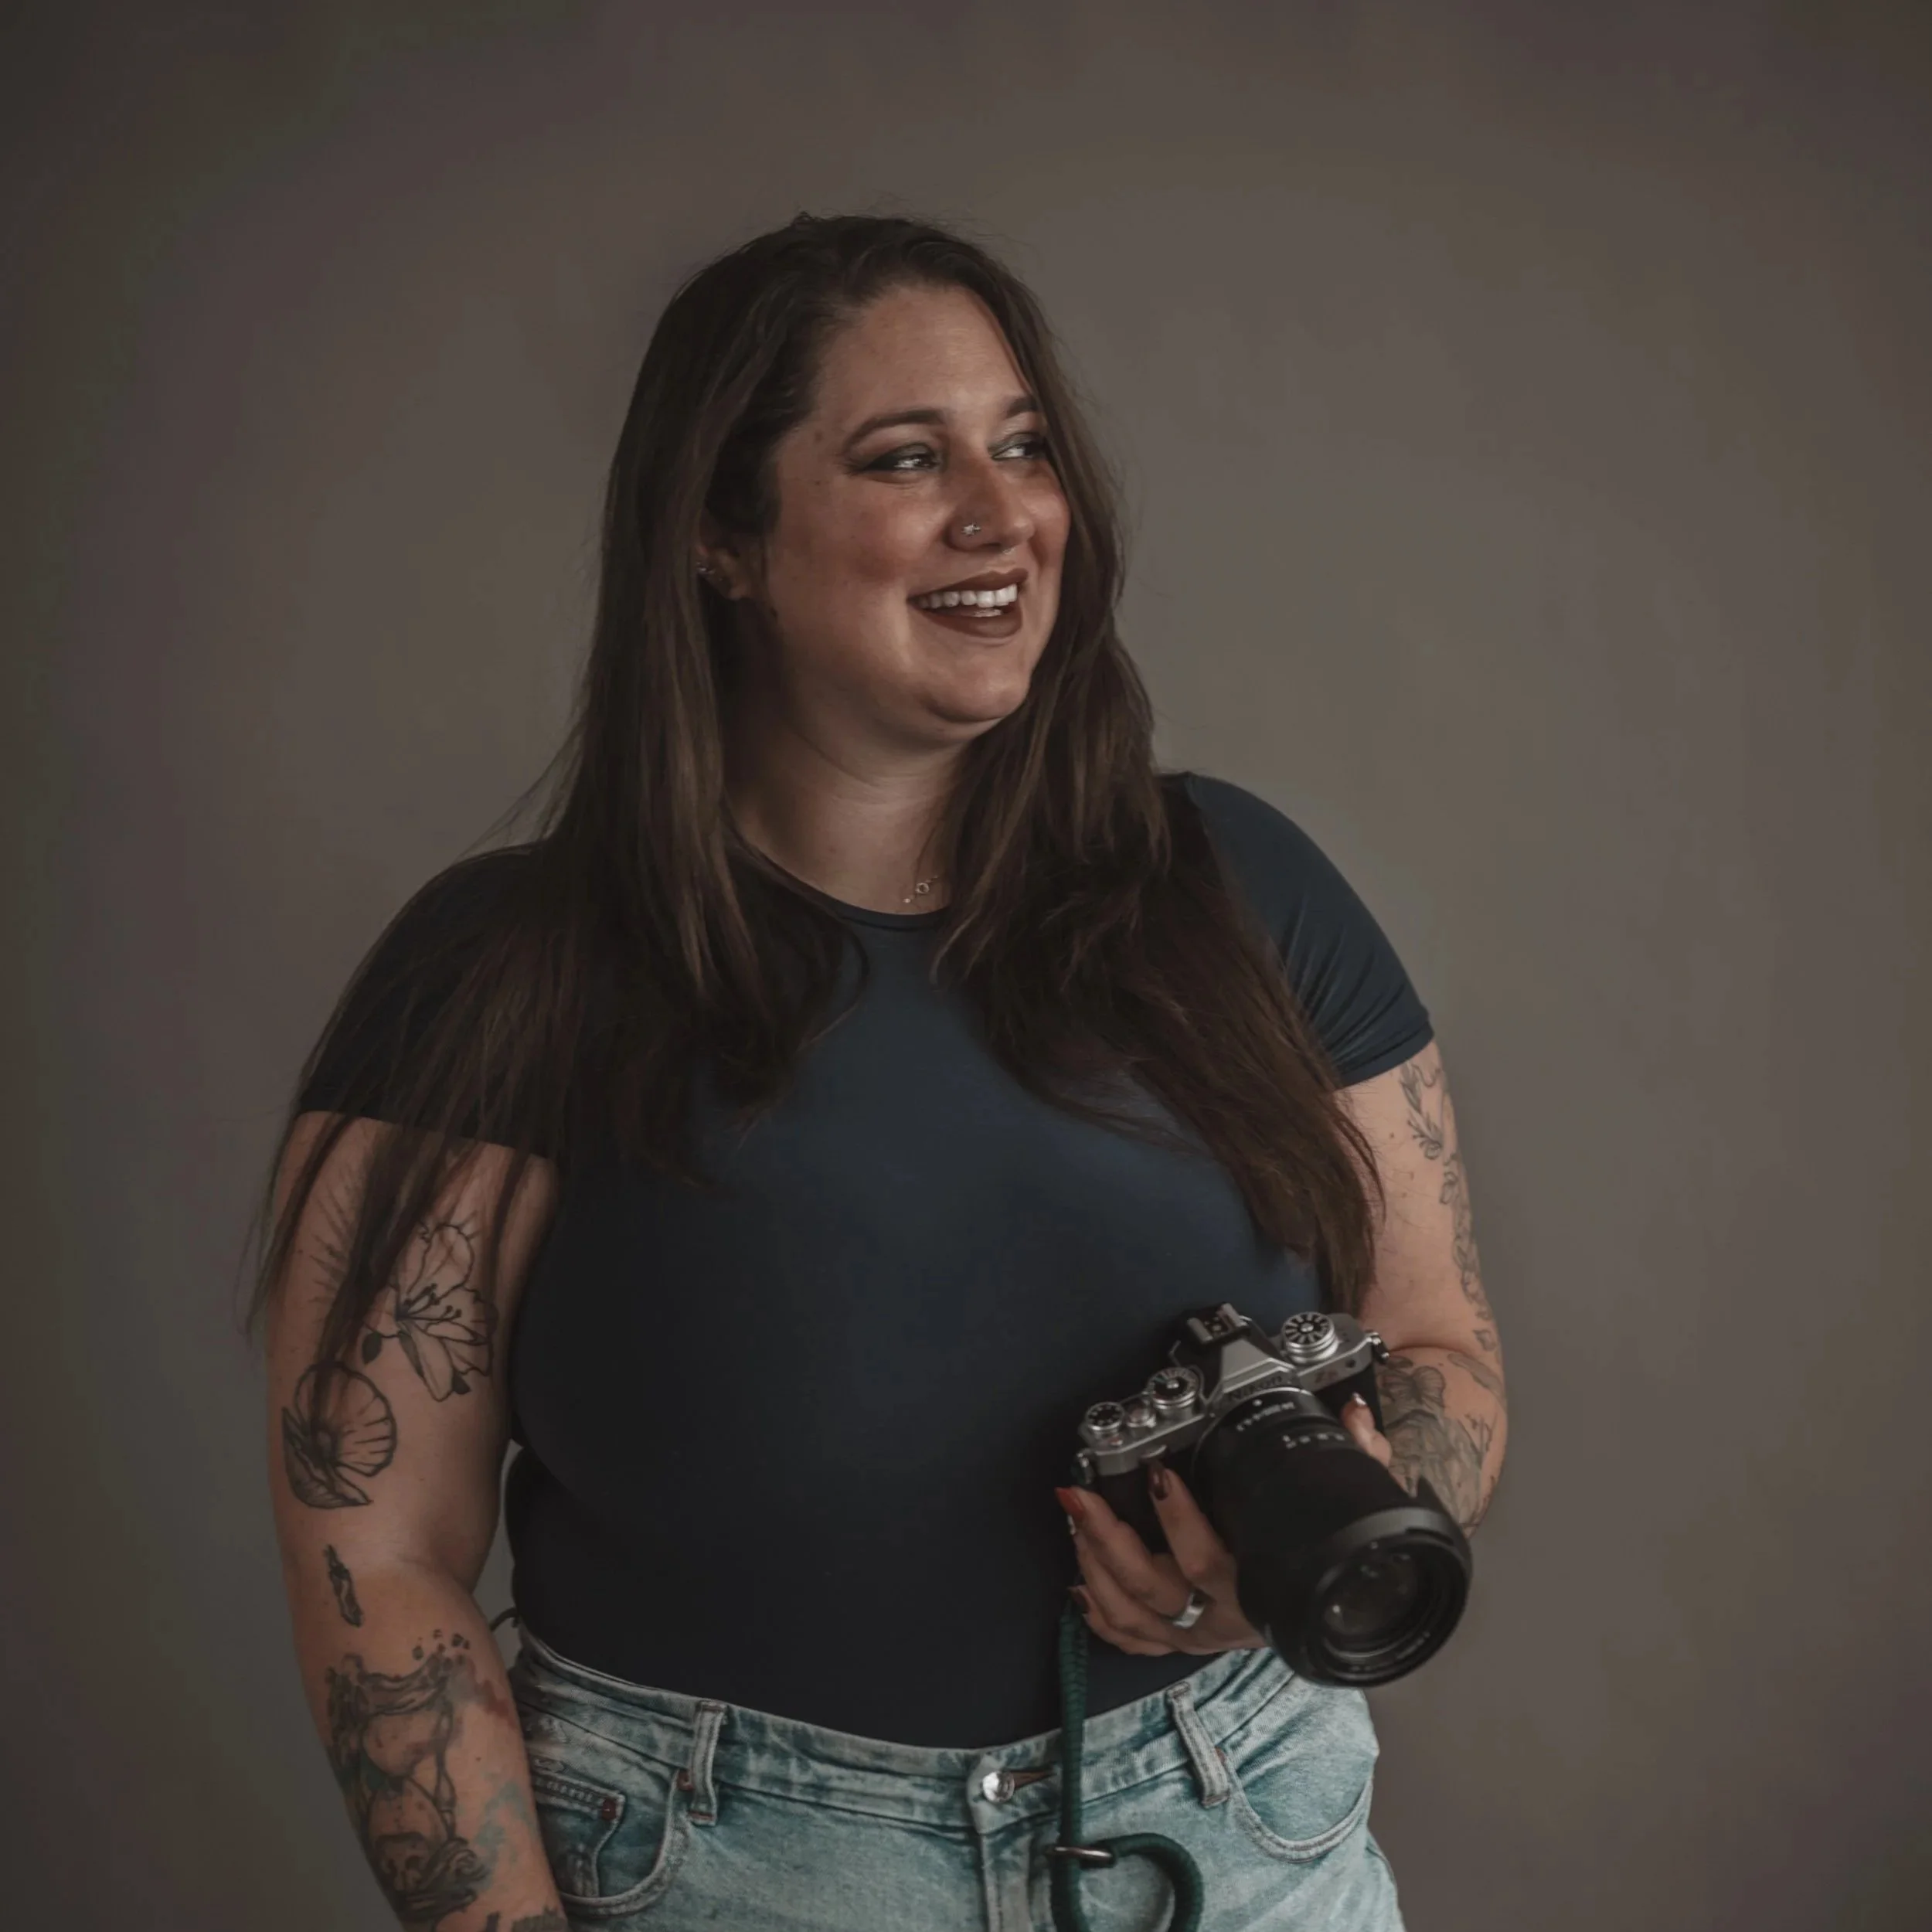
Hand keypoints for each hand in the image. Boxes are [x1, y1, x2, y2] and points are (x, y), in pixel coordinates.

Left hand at [1058, 1394, 1396, 1655]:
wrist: (1339, 1620)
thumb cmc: (1334, 1561)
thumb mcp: (1353, 1511)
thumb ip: (1358, 1459)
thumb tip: (1353, 1414)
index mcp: (1259, 1591)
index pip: (1208, 1563)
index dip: (1176, 1521)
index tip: (1157, 1472)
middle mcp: (1223, 1619)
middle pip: (1152, 1588)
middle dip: (1108, 1539)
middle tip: (1081, 1495)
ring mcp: (1199, 1636)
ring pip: (1132, 1614)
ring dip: (1095, 1566)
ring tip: (1077, 1519)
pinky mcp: (1183, 1644)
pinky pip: (1134, 1641)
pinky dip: (1102, 1616)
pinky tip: (1080, 1582)